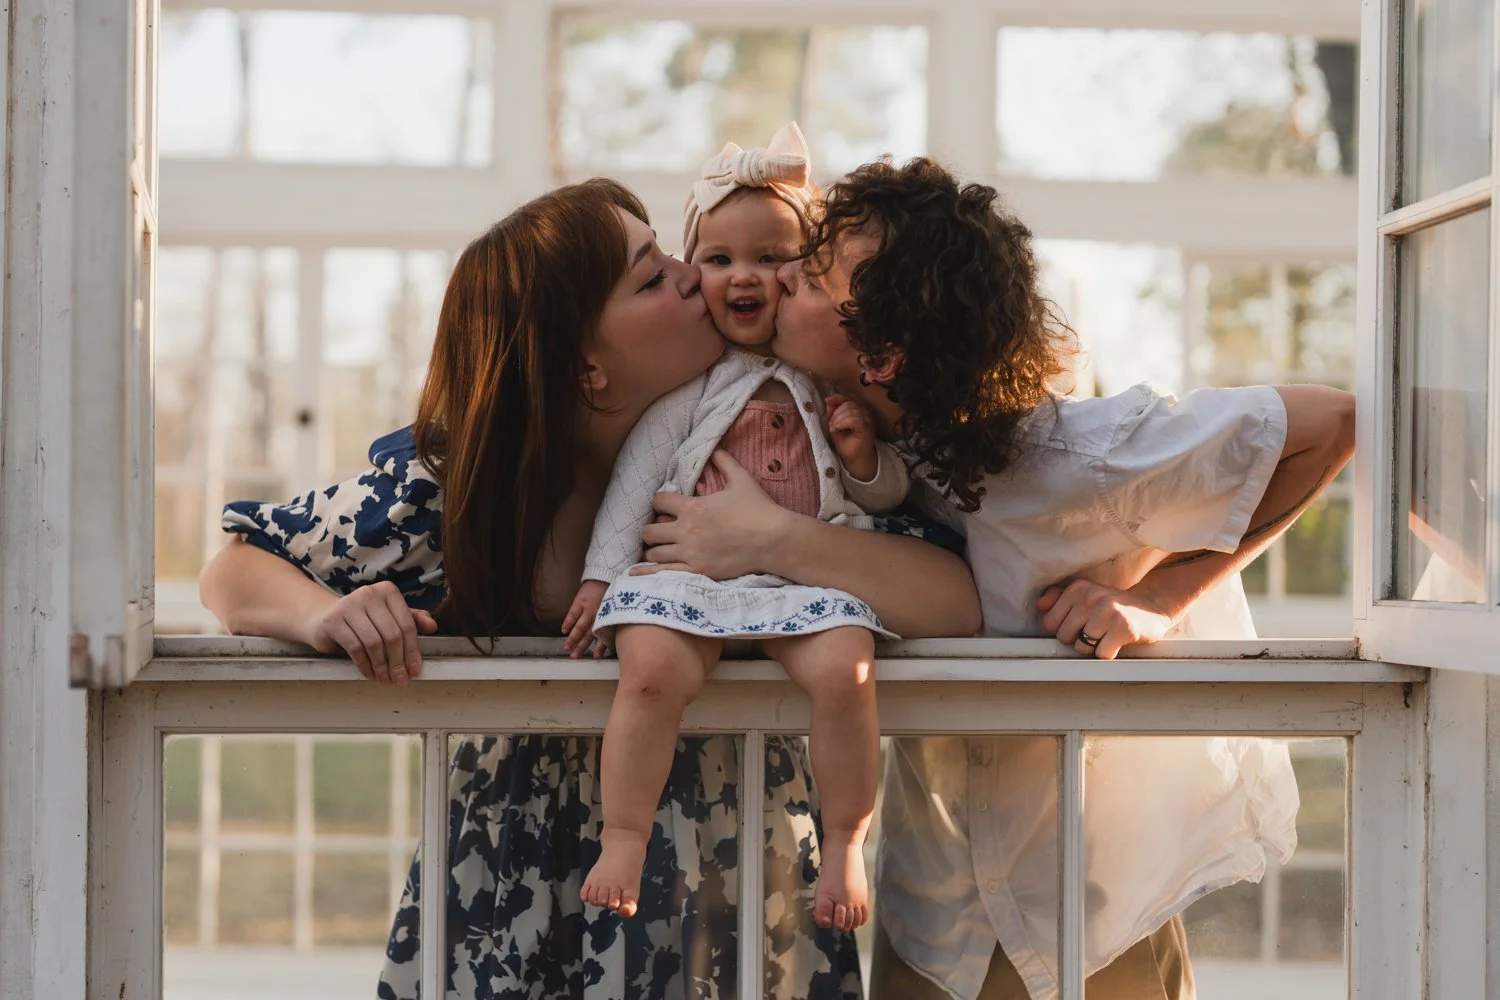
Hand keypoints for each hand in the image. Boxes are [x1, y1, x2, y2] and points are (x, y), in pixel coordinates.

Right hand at [306, 581, 438, 684]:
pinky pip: (355, 648)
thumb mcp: (389, 616)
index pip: (407, 624)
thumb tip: (433, 626)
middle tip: (401, 680)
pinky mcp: (333, 620)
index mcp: (388, 591)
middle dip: (398, 662)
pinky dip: (365, 665)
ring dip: (382, 666)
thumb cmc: (363, 619)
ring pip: (374, 643)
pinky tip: (370, 674)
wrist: (325, 619)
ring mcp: (349, 605)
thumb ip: (411, 619)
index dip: (413, 651)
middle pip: (392, 635)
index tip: (415, 670)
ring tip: (385, 680)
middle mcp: (369, 593)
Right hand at [562, 580, 609, 658]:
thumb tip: (613, 637)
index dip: (600, 646)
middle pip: (589, 634)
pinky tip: (564, 631)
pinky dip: (568, 622)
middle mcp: (598, 615)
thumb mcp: (615, 608)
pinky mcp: (580, 601)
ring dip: (573, 638)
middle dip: (582, 646)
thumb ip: (611, 621)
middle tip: (574, 656)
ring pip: (579, 626)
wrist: (605, 576)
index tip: (596, 657)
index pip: (604, 634)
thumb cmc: (612, 594)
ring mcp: (588, 608)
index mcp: (608, 618)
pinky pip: (572, 614)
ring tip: (567, 648)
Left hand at [636, 450, 788, 578]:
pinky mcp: (697, 571)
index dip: (658, 502)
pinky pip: (664, 573)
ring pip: (654, 553)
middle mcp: (686, 531)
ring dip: (653, 549)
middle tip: (656, 530)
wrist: (774, 539)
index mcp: (692, 507)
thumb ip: (725, 462)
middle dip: (650, 529)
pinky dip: (649, 573)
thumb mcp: (741, 479)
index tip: (662, 506)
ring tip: (657, 549)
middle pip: (649, 531)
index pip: (658, 501)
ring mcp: (690, 553)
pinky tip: (636, 574)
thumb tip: (716, 447)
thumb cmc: (758, 508)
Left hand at [825, 394, 878, 480]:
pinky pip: (856, 420)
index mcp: (858, 410)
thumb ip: (833, 414)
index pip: (849, 398)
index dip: (838, 397)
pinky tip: (837, 428)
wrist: (855, 458)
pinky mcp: (867, 428)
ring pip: (852, 410)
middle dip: (836, 414)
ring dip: (838, 419)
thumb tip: (829, 401)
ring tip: (834, 429)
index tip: (827, 400)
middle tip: (831, 426)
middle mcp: (864, 413)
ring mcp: (867, 420)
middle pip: (848, 404)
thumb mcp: (835, 426)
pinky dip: (844, 422)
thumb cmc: (846, 443)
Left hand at [1037, 579, 1175, 659]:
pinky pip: (1101, 655)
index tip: (1079, 625)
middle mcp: (1091, 597)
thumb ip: (1059, 597)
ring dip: (1092, 648)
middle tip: (1094, 632)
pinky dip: (1108, 653)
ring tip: (1105, 636)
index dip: (1063, 630)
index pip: (1049, 623)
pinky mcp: (1123, 628)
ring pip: (1081, 648)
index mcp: (1078, 589)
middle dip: (1076, 640)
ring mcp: (1108, 612)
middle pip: (1064, 637)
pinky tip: (1116, 642)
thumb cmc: (1113, 605)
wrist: (1152, 606)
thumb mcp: (1086, 594)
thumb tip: (1040, 605)